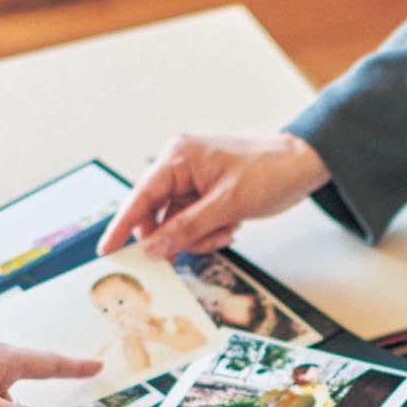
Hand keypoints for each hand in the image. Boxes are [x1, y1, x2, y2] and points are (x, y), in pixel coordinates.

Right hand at [97, 133, 330, 258]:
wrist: (299, 167)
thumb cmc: (268, 172)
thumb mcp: (227, 205)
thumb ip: (188, 227)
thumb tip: (155, 246)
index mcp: (178, 158)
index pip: (141, 196)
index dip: (123, 225)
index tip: (107, 249)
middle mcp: (179, 167)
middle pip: (157, 216)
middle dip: (177, 237)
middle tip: (203, 242)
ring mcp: (191, 183)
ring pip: (176, 226)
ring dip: (198, 238)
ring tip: (226, 230)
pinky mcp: (204, 197)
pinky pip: (193, 226)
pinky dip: (208, 234)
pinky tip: (229, 227)